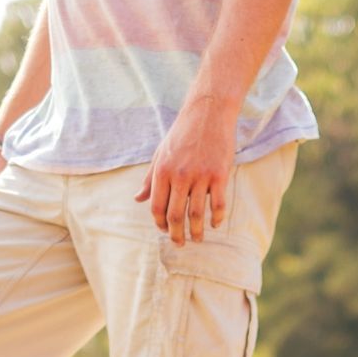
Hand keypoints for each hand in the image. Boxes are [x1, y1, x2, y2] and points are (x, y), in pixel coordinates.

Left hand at [136, 95, 239, 243]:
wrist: (208, 112)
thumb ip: (150, 178)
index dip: (159, 223)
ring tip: (197, 239)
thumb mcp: (161, 153)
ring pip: (196, 213)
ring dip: (196, 231)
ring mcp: (200, 176)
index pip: (157, 206)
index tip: (165, 231)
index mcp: (162, 170)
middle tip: (180, 244)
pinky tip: (214, 224)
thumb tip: (137, 199)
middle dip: (176, 234)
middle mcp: (180, 175)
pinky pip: (218, 204)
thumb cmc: (183, 133)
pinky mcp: (219, 174)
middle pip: (176, 215)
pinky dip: (216, 218)